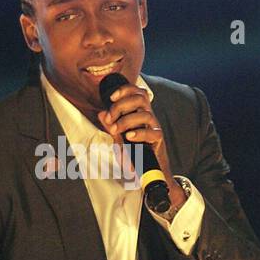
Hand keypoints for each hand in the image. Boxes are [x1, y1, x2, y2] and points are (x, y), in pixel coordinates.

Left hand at [98, 84, 184, 209]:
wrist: (149, 170)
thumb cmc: (134, 151)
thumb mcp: (118, 137)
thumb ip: (111, 126)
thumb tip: (101, 113)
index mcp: (140, 111)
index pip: (137, 92)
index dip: (125, 90)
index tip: (111, 97)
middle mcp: (148, 116)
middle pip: (140, 98)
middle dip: (121, 105)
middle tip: (110, 118)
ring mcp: (154, 127)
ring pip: (145, 114)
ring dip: (126, 120)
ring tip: (115, 130)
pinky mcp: (158, 140)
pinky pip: (152, 133)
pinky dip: (139, 133)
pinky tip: (129, 136)